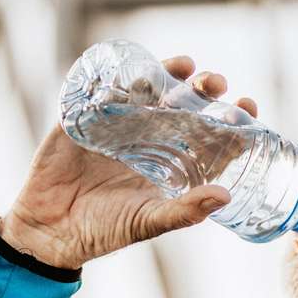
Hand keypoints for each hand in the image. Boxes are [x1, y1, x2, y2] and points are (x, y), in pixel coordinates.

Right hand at [0, 56, 258, 269]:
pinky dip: (120, 77)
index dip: (229, 122)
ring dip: (168, 75)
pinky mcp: (86, 119)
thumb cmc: (103, 231)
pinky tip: (138, 68)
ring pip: (149, 92)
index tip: (247, 108)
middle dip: (203, 91)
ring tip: (187, 66)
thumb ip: (183, 211)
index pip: (208, 137)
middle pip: (183, 106)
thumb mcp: (147, 222)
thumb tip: (225, 195)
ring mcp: (118, 127)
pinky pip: (105, 91)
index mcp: (169, 165)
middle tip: (218, 83)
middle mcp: (148, 141)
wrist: (49, 230)